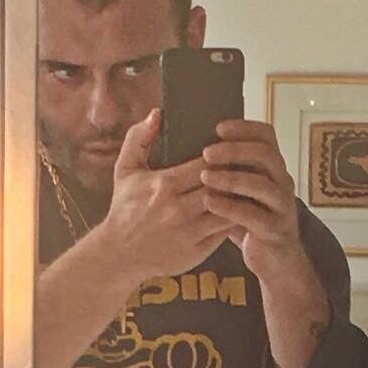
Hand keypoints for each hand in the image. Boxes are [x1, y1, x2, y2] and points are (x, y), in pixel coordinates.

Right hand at [97, 109, 235, 281]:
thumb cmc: (125, 209)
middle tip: (249, 167)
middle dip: (236, 175)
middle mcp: (178, 208)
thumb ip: (138, 138)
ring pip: (228, 209)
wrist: (119, 254)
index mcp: (164, 184)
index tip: (232, 150)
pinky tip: (242, 210)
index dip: (223, 155)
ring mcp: (189, 231)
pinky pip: (224, 232)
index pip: (206, 163)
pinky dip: (235, 219)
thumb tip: (158, 113)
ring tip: (248, 188)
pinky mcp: (198, 251)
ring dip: (240, 198)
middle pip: (221, 185)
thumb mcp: (125, 170)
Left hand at [199, 120, 321, 295]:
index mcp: (273, 168)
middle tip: (207, 152)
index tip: (218, 127)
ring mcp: (282, 207)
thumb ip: (227, 170)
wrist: (273, 260)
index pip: (267, 136)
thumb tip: (191, 146)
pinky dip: (230, 207)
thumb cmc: (251, 221)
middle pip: (266, 155)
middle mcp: (282, 183)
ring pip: (262, 185)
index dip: (244, 128)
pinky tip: (210, 202)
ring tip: (205, 176)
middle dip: (235, 150)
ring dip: (232, 178)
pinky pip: (254, 215)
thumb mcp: (241, 191)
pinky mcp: (275, 230)